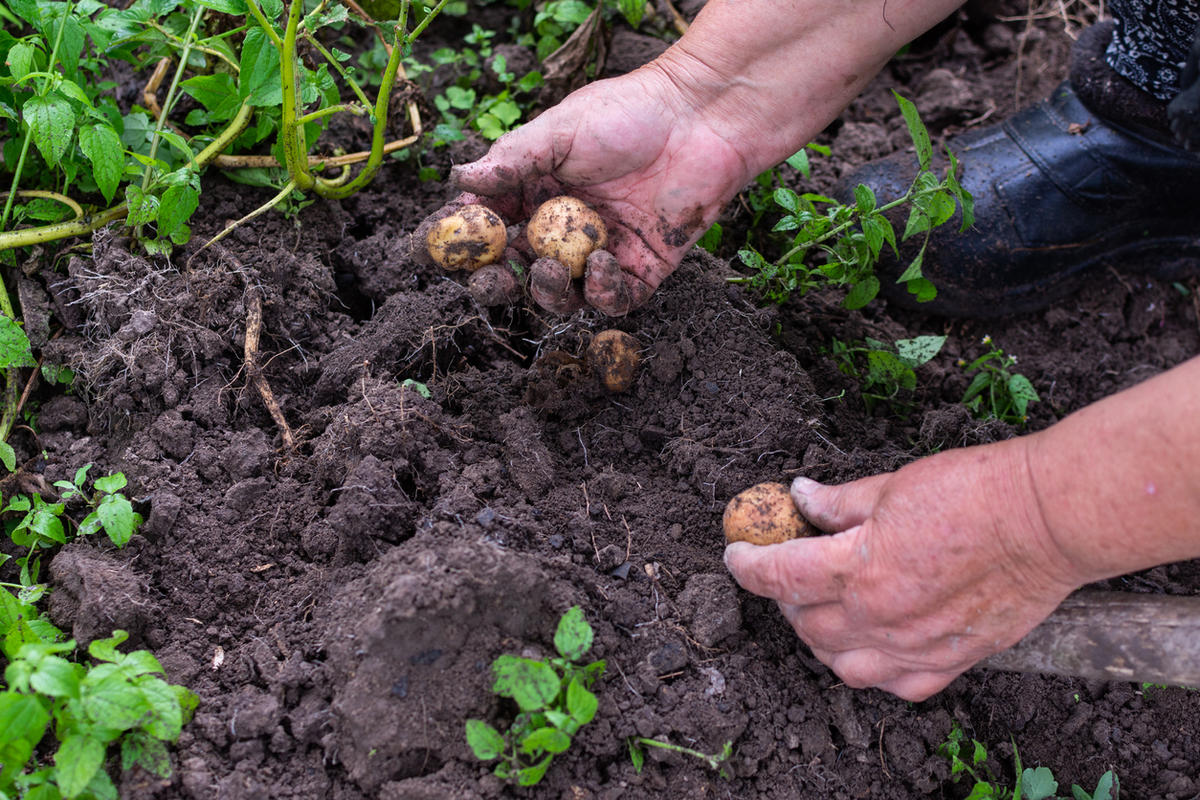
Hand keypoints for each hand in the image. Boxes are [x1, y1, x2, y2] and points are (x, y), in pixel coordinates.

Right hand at [450, 64, 751, 313]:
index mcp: (533, 193)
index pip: (487, 229)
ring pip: (559, 295)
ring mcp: (598, 254)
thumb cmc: (629, 113)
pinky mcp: (640, 271)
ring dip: (546, 292)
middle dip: (496, 284)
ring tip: (549, 268)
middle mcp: (561, 229)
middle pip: (515, 272)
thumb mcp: (560, 131)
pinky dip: (601, 292)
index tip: (439, 253)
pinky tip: (602, 265)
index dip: (463, 244)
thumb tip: (459, 179)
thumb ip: (512, 160)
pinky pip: (612, 300)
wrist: (699, 120)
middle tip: (491, 282)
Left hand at [723, 440, 1084, 700]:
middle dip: (784, 597)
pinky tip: (870, 644)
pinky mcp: (951, 661)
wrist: (1047, 520)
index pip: (779, 576)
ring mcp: (916, 646)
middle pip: (803, 622)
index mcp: (858, 568)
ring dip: (818, 636)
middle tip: (789, 571)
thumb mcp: (891, 484)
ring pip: (840, 663)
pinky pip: (895, 685)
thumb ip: (839, 502)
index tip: (737, 553)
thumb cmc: (975, 492)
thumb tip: (802, 496)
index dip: (748, 564)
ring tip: (822, 608)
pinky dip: (871, 668)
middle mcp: (880, 616)